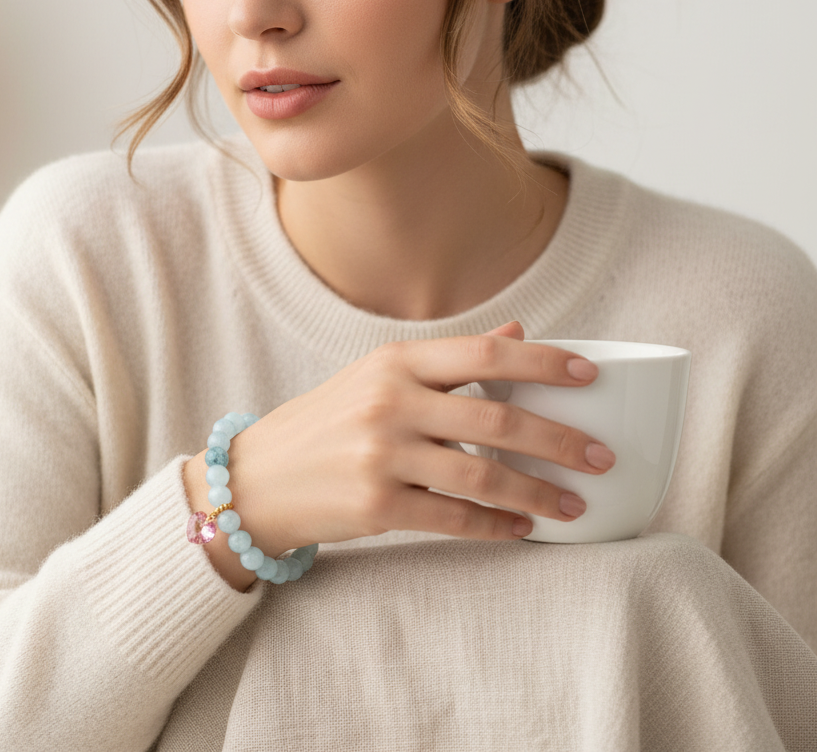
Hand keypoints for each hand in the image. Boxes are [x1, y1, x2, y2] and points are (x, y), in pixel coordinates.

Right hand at [216, 321, 613, 561]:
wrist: (259, 477)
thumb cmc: (328, 421)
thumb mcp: (380, 376)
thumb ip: (450, 359)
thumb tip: (518, 332)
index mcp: (396, 362)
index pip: (485, 354)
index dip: (544, 362)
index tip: (590, 376)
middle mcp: (390, 401)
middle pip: (496, 417)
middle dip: (560, 438)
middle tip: (601, 457)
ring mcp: (381, 454)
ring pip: (482, 474)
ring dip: (538, 493)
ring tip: (573, 505)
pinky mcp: (376, 505)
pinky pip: (453, 519)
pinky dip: (495, 526)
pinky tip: (521, 529)